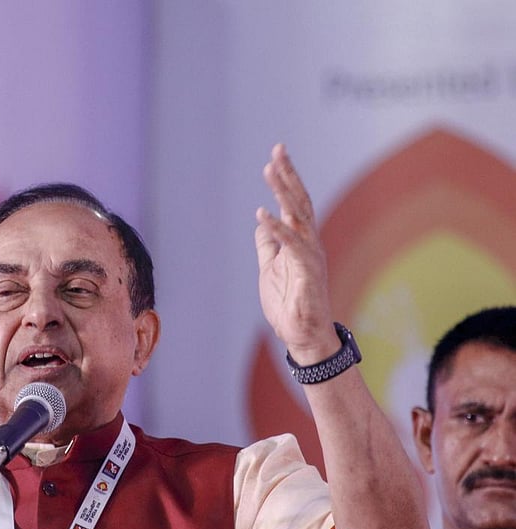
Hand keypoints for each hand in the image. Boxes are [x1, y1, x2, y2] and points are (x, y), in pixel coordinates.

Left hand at [255, 144, 337, 362]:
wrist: (303, 336)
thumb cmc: (289, 304)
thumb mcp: (270, 268)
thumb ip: (267, 245)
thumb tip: (261, 224)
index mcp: (300, 241)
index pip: (294, 202)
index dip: (286, 178)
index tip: (277, 154)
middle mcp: (308, 243)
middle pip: (299, 201)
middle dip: (288, 175)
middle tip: (278, 150)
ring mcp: (310, 256)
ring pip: (298, 216)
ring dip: (283, 192)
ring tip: (270, 170)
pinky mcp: (307, 272)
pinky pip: (291, 246)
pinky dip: (276, 229)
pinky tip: (262, 214)